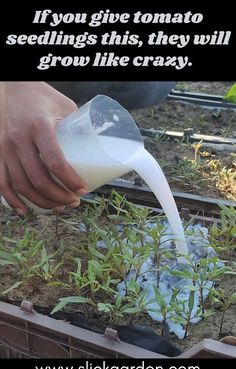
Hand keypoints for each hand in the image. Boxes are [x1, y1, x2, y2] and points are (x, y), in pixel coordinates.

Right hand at [0, 82, 87, 214]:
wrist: (13, 87)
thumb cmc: (43, 96)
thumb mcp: (65, 106)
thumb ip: (77, 129)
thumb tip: (95, 152)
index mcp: (39, 126)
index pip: (54, 161)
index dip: (69, 180)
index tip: (83, 189)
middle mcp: (19, 138)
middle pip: (37, 179)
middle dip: (58, 196)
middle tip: (74, 201)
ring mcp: (5, 147)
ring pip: (20, 185)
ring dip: (41, 201)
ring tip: (58, 206)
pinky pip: (2, 182)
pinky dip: (12, 200)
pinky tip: (24, 210)